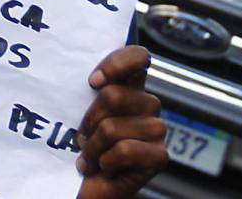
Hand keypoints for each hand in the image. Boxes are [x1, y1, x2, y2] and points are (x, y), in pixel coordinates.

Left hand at [77, 46, 167, 198]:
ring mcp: (157, 129)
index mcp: (132, 87)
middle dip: (89, 121)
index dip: (116, 64)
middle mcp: (148, 104)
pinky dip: (106, 162)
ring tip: (93, 157)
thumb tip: (91, 79)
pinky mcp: (159, 156)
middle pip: (113, 95)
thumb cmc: (84, 148)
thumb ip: (89, 91)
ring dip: (93, 148)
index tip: (93, 82)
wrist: (89, 188)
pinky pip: (124, 150)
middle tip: (84, 138)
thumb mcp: (81, 113)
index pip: (138, 57)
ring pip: (112, 127)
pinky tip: (105, 168)